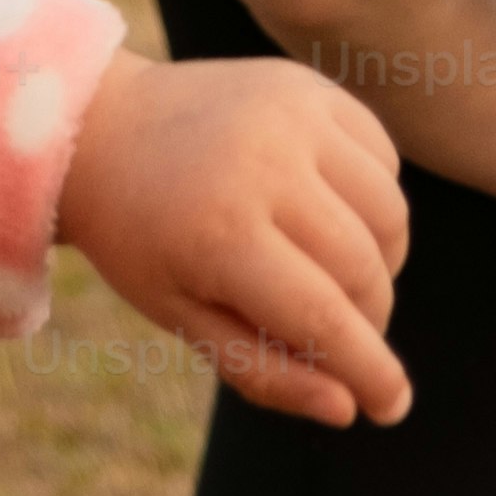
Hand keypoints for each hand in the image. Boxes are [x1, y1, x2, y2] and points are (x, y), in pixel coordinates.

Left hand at [53, 49, 411, 428]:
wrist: (102, 126)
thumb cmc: (139, 237)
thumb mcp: (179, 316)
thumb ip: (261, 369)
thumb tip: (347, 409)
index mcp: (221, 231)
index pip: (324, 317)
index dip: (369, 371)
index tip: (393, 407)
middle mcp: (264, 163)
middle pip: (364, 271)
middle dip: (367, 321)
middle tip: (340, 333)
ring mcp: (292, 115)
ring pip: (389, 215)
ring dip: (380, 262)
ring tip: (334, 274)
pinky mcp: (308, 87)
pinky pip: (384, 160)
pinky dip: (373, 201)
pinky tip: (328, 212)